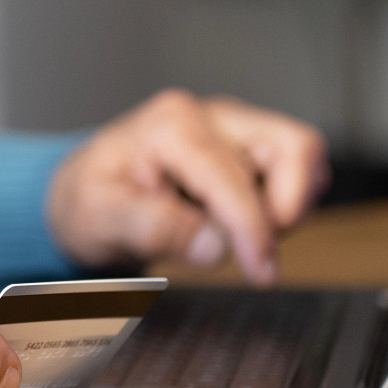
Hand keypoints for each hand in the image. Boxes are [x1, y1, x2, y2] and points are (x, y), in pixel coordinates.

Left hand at [45, 90, 327, 285]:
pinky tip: (244, 220)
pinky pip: (296, 164)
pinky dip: (287, 198)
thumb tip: (215, 245)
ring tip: (241, 233)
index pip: (235, 177)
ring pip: (301, 153)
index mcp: (170, 127)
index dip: (254, 229)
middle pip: (290, 149)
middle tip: (253, 253)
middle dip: (282, 211)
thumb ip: (155, 228)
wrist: (85, 190)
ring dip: (289, 203)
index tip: (260, 272)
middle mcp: (208, 115)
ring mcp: (232, 125)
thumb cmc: (91, 199)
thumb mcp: (100, 218)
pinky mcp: (248, 142)